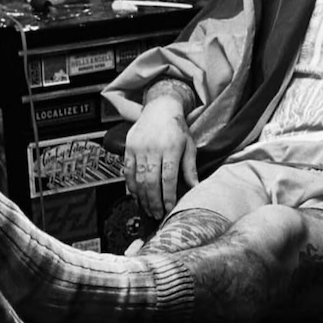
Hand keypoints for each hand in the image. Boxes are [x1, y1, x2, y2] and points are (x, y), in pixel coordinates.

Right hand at [124, 96, 197, 218]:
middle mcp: (153, 148)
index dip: (167, 195)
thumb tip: (195, 187)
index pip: (168, 177)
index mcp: (171, 148)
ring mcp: (139, 148)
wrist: (160, 108)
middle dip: (154, 201)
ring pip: (138, 179)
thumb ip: (190, 167)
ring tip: (147, 208)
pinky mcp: (128, 148)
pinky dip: (130, 186)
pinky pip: (127, 171)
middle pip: (151, 181)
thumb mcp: (189, 145)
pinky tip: (136, 195)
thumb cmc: (177, 128)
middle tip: (156, 214)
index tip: (169, 208)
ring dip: (142, 197)